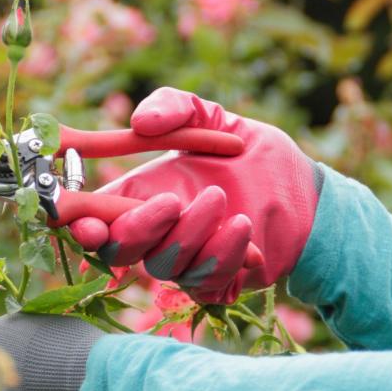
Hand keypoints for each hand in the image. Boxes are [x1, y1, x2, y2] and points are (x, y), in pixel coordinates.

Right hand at [70, 88, 322, 303]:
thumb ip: (176, 107)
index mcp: (138, 196)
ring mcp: (182, 262)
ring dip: (192, 235)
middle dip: (141, 229)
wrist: (306, 193)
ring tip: (224, 201)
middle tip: (173, 201)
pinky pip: (204, 282)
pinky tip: (243, 228)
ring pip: (165, 265)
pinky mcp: (213, 283)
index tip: (91, 223)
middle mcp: (153, 234)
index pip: (96, 218)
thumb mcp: (213, 118)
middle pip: (120, 250)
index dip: (85, 226)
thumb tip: (141, 121)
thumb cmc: (252, 154)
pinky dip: (223, 255)